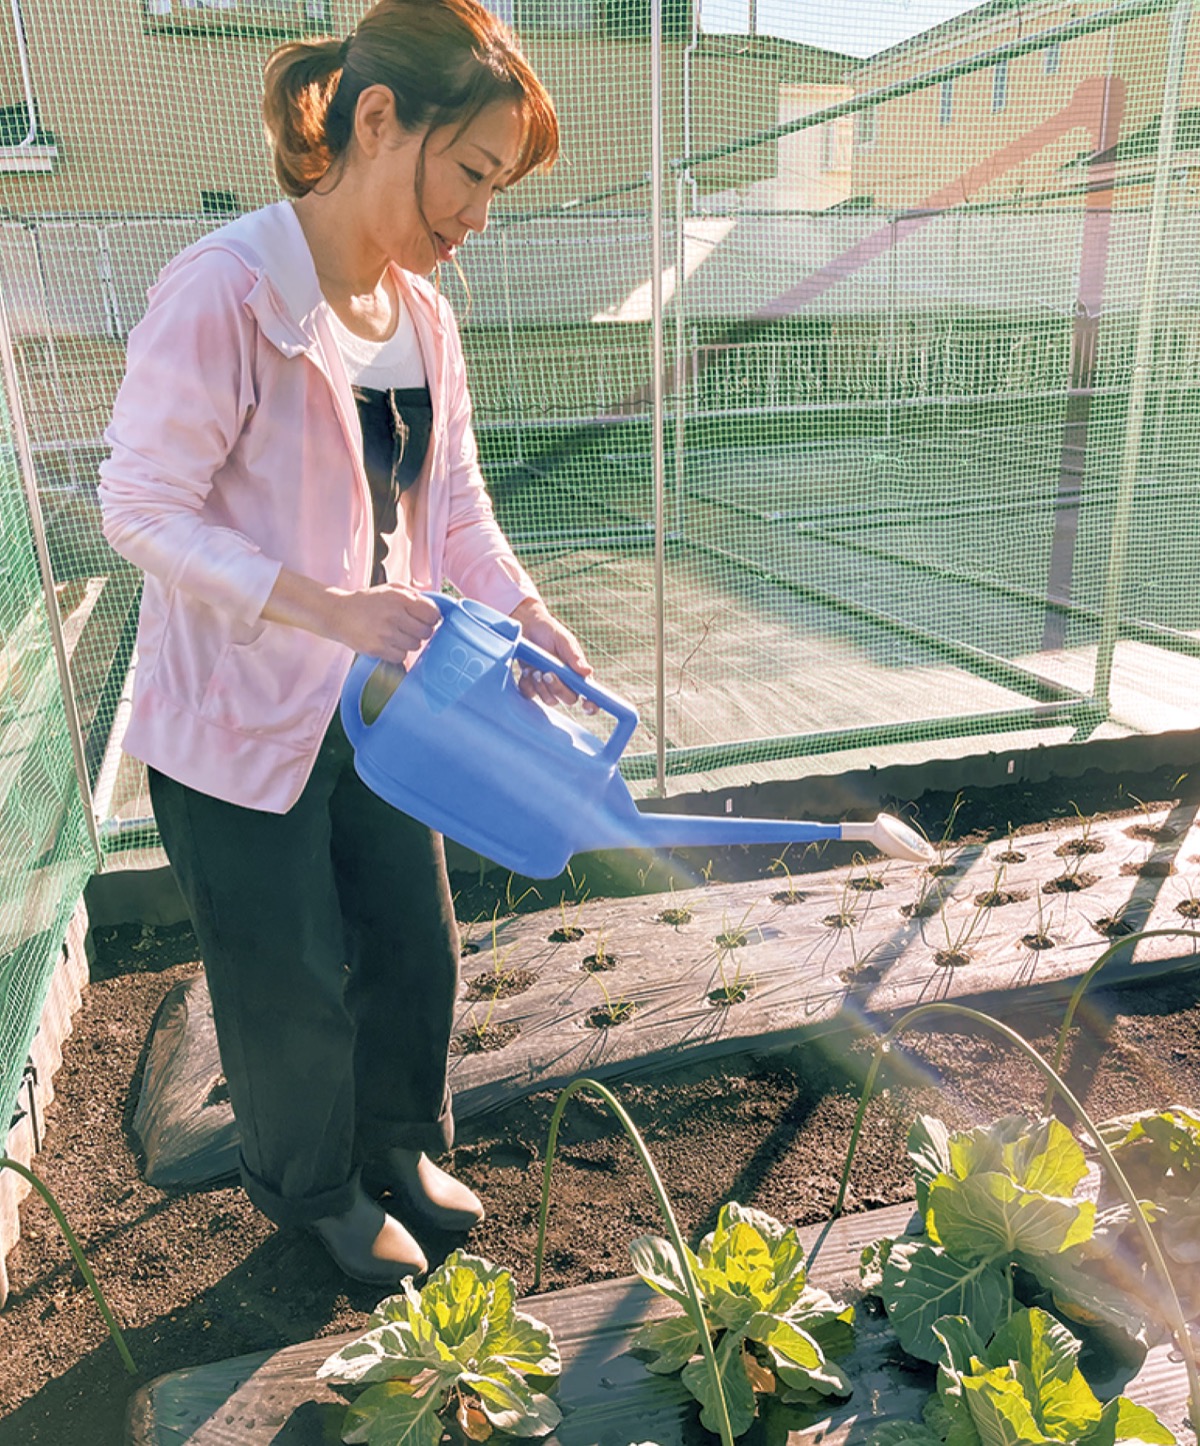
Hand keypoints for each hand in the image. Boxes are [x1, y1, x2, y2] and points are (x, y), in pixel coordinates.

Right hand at [329, 584, 441, 663]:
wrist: (338, 614)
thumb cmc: (367, 602)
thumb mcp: (390, 589)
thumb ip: (413, 595)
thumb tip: (435, 610)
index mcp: (400, 597)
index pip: (432, 613)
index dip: (432, 618)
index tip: (426, 620)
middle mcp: (394, 614)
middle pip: (426, 632)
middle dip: (421, 631)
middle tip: (409, 628)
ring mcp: (385, 633)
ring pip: (415, 645)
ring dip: (408, 642)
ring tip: (395, 634)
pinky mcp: (377, 648)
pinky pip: (401, 656)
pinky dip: (397, 652)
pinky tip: (388, 643)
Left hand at [510, 597, 596, 711]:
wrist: (526, 625)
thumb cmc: (549, 631)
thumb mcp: (563, 640)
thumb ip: (574, 657)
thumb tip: (588, 672)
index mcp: (578, 673)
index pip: (590, 694)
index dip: (592, 705)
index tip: (586, 706)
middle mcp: (566, 682)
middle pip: (568, 699)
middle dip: (557, 688)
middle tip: (547, 673)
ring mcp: (548, 686)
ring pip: (549, 700)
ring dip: (541, 687)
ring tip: (534, 670)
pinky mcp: (532, 685)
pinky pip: (531, 695)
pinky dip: (527, 685)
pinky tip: (526, 671)